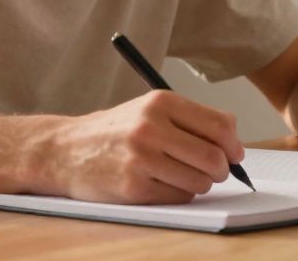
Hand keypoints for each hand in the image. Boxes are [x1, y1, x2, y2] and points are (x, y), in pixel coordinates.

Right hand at [43, 91, 243, 204]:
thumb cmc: (113, 131)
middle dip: (221, 169)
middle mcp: (151, 127)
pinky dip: (180, 194)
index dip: (233, 144)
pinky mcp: (133, 187)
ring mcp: (141, 158)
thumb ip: (189, 119)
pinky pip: (179, 196)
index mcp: (160, 101)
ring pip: (200, 181)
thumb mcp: (148, 109)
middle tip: (214, 171)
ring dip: (200, 184)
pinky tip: (162, 184)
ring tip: (182, 176)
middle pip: (214, 157)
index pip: (220, 125)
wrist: (63, 150)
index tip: (234, 154)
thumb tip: (233, 143)